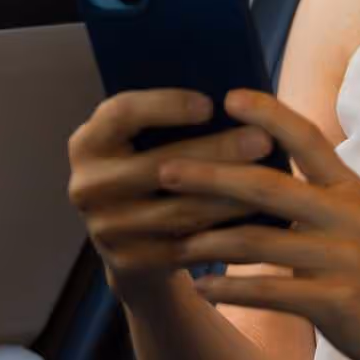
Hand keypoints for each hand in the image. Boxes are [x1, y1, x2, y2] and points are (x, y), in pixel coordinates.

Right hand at [67, 89, 276, 295]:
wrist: (133, 241)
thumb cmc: (153, 170)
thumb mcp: (145, 143)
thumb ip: (171, 122)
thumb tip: (237, 96)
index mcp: (87, 144)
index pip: (121, 114)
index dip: (165, 105)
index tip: (211, 103)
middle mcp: (86, 186)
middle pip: (158, 166)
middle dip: (216, 152)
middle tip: (263, 140)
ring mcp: (104, 229)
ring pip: (178, 211)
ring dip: (230, 196)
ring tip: (273, 180)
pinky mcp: (128, 262)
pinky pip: (186, 248)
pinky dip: (226, 233)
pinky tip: (260, 220)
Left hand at [156, 89, 359, 359]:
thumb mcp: (356, 221)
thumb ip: (313, 196)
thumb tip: (250, 172)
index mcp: (350, 189)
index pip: (306, 138)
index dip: (268, 114)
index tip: (229, 96)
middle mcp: (347, 216)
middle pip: (267, 187)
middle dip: (210, 176)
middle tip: (165, 170)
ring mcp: (341, 259)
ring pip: (259, 242)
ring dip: (209, 242)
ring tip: (174, 242)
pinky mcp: (333, 302)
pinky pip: (269, 292)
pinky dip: (230, 290)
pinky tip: (201, 291)